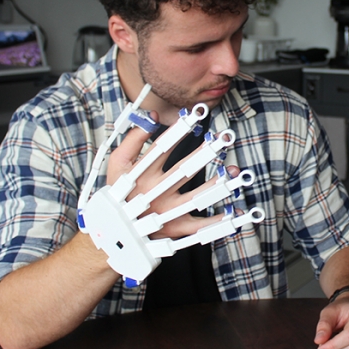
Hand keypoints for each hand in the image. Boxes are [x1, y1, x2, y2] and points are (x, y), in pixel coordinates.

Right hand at [106, 115, 234, 238]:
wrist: (112, 233)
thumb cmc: (117, 192)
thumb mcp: (116, 164)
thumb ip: (132, 138)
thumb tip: (152, 116)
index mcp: (140, 175)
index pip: (163, 148)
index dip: (180, 130)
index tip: (198, 115)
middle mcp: (154, 193)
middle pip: (184, 170)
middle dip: (206, 153)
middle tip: (225, 137)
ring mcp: (166, 213)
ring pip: (196, 198)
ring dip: (217, 185)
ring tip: (235, 171)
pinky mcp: (175, 229)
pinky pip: (200, 227)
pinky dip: (218, 222)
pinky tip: (235, 212)